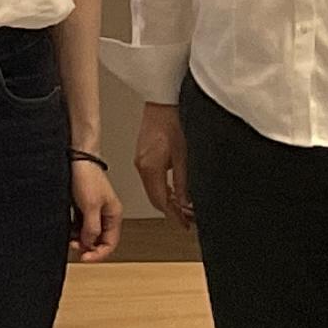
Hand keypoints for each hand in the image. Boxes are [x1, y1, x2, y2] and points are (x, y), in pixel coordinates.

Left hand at [68, 153, 126, 261]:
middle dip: (87, 246)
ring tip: (68, 238)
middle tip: (73, 247)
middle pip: (99, 240)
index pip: (110, 243)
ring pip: (88, 233)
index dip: (98, 253)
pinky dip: (73, 229)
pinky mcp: (82, 205)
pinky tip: (66, 229)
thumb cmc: (86, 176)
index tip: (84, 258)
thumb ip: (92, 227)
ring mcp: (94, 210)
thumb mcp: (91, 206)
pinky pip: (79, 224)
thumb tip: (89, 244)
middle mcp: (106, 214)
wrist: (76, 156)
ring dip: (79, 238)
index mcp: (114, 214)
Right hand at [135, 106, 191, 227]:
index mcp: (150, 168)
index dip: (174, 215)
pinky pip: (151, 179)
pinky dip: (162, 188)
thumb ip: (184, 182)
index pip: (161, 201)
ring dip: (167, 200)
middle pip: (155, 197)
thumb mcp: (184, 156)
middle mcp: (142, 166)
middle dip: (171, 210)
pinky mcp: (143, 155)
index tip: (185, 224)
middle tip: (187, 219)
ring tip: (183, 207)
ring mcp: (141, 160)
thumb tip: (186, 202)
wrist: (163, 102)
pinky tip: (174, 190)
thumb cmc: (173, 122)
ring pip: (153, 189)